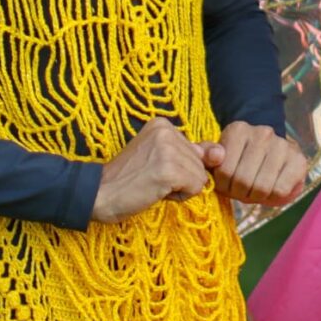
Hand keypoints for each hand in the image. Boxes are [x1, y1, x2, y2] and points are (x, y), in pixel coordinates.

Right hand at [91, 118, 214, 222]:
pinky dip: (178, 196)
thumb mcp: (161, 159)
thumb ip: (192, 153)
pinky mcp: (169, 170)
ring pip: (200, 177)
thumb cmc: (128, 180)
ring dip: (179, 189)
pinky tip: (156, 191)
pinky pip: (196, 188)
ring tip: (152, 185)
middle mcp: (166, 131)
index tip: (151, 169)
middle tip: (151, 179)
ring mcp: (168, 149)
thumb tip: (221, 153)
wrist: (99, 193)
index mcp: (162, 124)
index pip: (195, 151)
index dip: (178, 168)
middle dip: (180, 178)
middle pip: (200, 163)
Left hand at [202, 121, 309, 206]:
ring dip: (256, 197)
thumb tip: (215, 156)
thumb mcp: (219, 156)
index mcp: (238, 130)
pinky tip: (270, 190)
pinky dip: (273, 198)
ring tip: (254, 191)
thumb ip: (206, 155)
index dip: (223, 186)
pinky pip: (280, 191)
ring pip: (262, 188)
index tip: (227, 184)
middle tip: (241, 191)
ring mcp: (282, 145)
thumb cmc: (239, 158)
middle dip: (240, 194)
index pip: (225, 170)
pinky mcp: (298, 160)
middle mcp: (262, 133)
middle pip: (243, 180)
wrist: (271, 151)